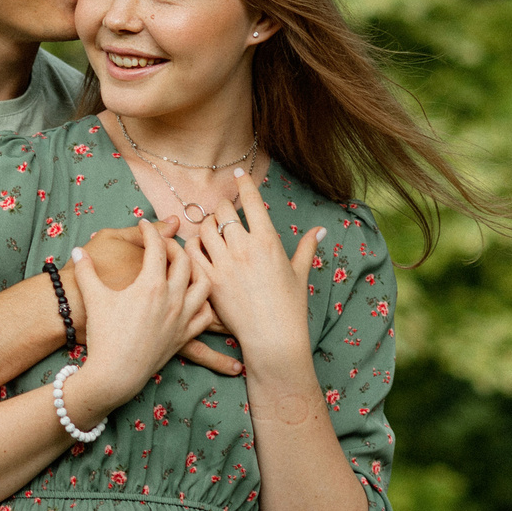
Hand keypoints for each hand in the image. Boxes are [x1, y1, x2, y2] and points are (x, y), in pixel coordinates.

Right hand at [65, 219, 211, 421]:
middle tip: (163, 243)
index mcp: (150, 285)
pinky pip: (205, 314)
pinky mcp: (184, 335)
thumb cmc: (102, 335)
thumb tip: (76, 251)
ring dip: (197, 270)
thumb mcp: (93, 297)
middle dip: (175, 246)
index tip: (143, 226)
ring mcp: (182, 318)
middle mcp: (172, 299)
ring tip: (185, 266)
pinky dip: (204, 301)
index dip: (149, 231)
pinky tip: (195, 298)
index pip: (157, 247)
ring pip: (204, 285)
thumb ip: (85, 270)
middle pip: (185, 261)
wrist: (114, 373)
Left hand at [185, 169, 326, 361]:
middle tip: (224, 212)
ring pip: (204, 229)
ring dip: (206, 224)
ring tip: (211, 228)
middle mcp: (243, 248)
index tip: (238, 174)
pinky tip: (197, 247)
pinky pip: (191, 252)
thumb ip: (306, 248)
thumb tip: (320, 230)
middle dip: (223, 208)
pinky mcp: (208, 280)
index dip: (244, 183)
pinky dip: (192, 245)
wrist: (272, 336)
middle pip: (223, 211)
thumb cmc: (290, 306)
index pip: (252, 202)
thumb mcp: (299, 273)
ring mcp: (223, 264)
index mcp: (268, 242)